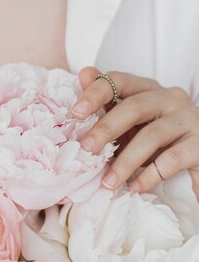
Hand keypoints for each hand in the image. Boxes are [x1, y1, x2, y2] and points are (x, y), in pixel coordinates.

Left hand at [71, 67, 198, 198]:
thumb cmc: (160, 141)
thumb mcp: (132, 124)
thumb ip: (109, 103)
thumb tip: (83, 74)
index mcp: (149, 90)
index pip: (119, 80)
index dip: (96, 93)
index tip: (75, 113)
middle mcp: (170, 98)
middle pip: (134, 107)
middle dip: (106, 129)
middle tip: (86, 149)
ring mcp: (188, 119)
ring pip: (152, 136)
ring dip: (126, 161)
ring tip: (108, 182)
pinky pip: (172, 158)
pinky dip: (150, 175)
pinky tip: (136, 187)